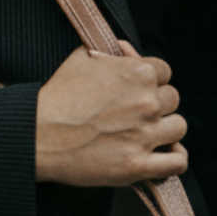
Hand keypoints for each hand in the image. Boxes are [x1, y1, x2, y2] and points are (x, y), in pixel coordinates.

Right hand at [34, 41, 187, 187]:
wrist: (38, 134)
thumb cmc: (57, 95)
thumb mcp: (82, 58)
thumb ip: (111, 52)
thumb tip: (126, 50)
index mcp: (138, 72)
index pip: (165, 72)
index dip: (151, 80)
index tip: (137, 89)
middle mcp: (147, 102)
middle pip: (172, 99)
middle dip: (156, 103)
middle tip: (135, 111)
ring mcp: (144, 135)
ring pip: (178, 127)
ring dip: (165, 129)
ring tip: (147, 132)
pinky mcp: (137, 165)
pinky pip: (177, 163)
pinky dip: (175, 159)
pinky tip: (164, 155)